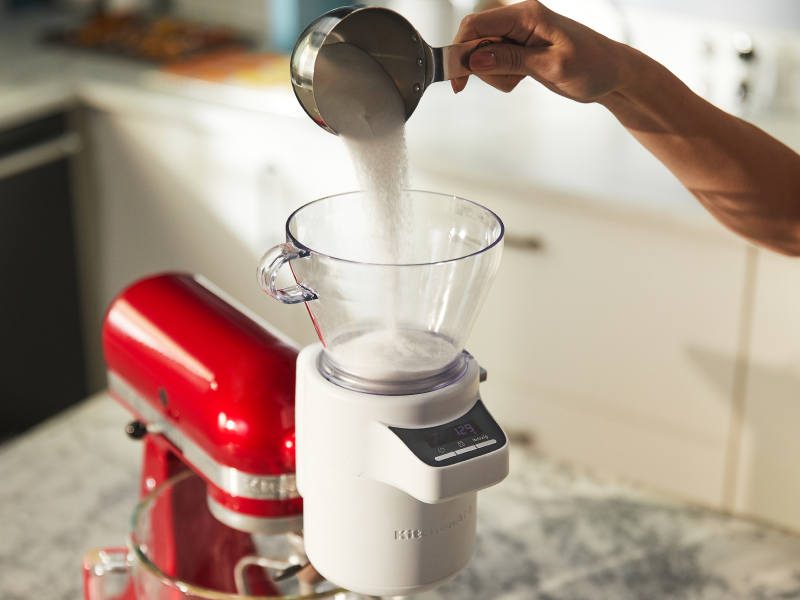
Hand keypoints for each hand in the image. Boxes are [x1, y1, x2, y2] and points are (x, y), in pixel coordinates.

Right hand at [452, 0, 637, 103]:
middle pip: (476, 41)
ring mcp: (518, 35)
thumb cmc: (593, 65)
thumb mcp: (552, 67)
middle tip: (510, 81)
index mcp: (526, 15)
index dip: (461, 50)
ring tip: (524, 79)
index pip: (477, 25)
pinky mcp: (520, 50)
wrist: (613, 74)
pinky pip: (496, 64)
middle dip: (484, 67)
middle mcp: (519, 20)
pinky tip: (525, 78)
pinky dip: (504, 77)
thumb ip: (512, 61)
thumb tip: (476, 58)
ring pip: (484, 56)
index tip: (458, 79)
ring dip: (496, 75)